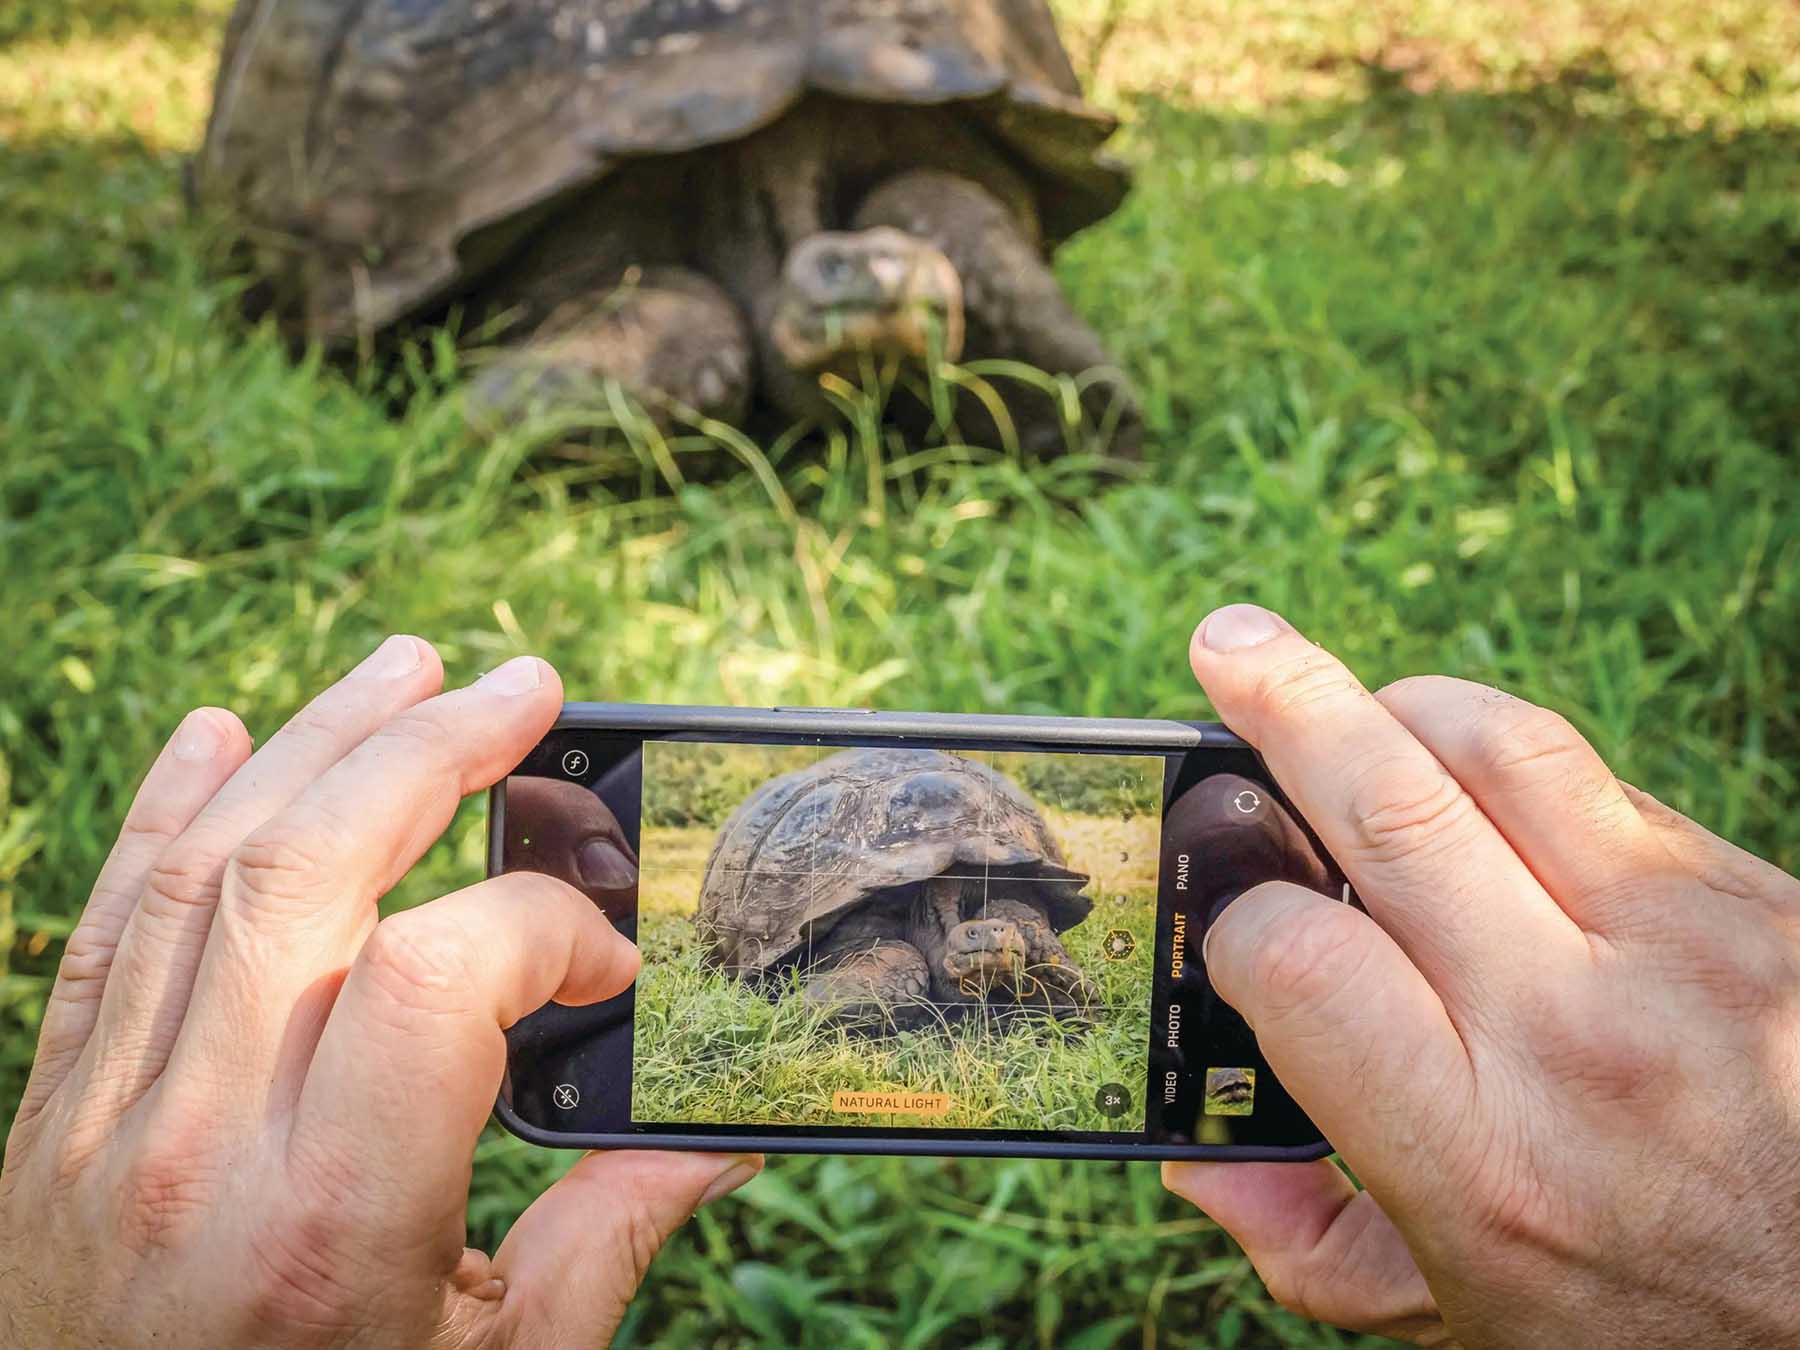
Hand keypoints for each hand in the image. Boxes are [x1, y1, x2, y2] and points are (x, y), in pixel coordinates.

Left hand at [0, 639, 759, 1347]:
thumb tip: (722, 1135)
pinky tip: (217, 733)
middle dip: (431, 750)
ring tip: (408, 668)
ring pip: (207, 869)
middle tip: (522, 685)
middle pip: (314, 869)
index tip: (607, 967)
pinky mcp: (54, 1114)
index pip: (445, 974)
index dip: (552, 931)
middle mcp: (207, 1144)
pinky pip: (106, 930)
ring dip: (315, 742)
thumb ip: (611, 1236)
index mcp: (336, 1219)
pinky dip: (160, 816)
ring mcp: (110, 1117)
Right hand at [1163, 605, 1799, 1347]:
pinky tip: (1484, 796)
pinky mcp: (1767, 901)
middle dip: (1286, 704)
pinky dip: (1516, 769)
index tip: (1234, 921)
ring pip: (1505, 749)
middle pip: (1390, 804)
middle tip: (1224, 646)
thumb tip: (1199, 1154)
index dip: (1236, 918)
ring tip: (1353, 703)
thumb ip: (1315, 1243)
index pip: (1299, 957)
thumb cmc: (1670, 1322)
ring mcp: (1689, 946)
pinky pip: (1608, 787)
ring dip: (1402, 705)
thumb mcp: (1472, 1324)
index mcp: (1482, 1153)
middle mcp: (1580, 1032)